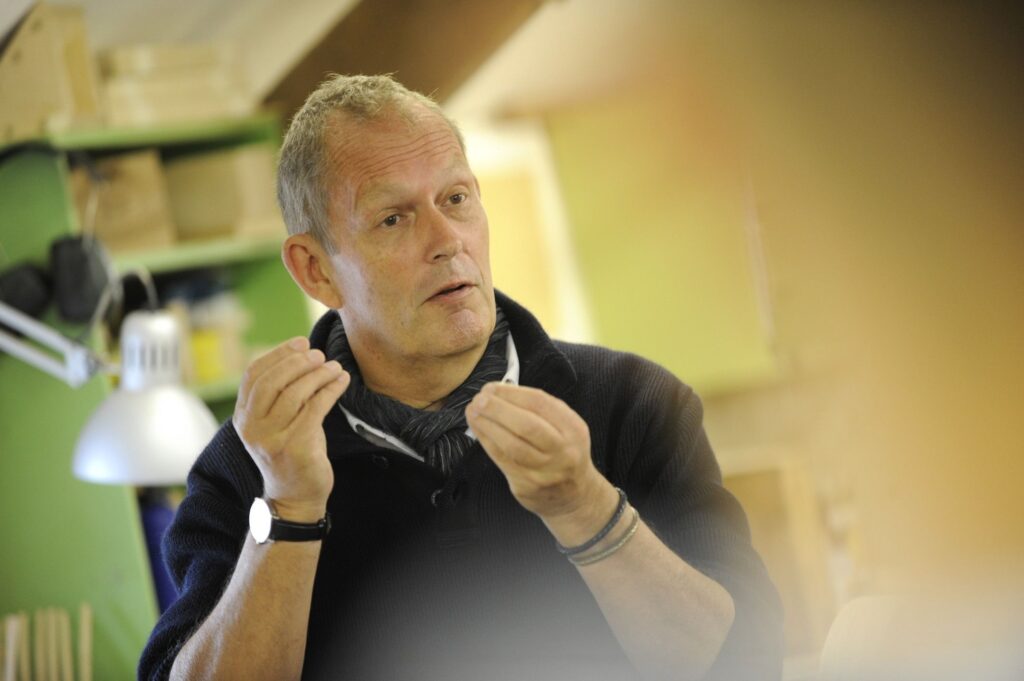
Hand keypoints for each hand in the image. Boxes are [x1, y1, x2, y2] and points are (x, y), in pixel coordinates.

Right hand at [233, 337, 349, 520]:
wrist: (295, 497)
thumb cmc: (290, 452)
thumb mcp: (275, 423)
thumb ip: (278, 394)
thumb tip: (302, 352)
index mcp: (243, 417)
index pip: (253, 374)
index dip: (278, 354)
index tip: (301, 342)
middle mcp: (252, 427)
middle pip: (272, 381)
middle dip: (298, 362)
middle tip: (319, 354)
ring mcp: (273, 438)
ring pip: (295, 393)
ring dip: (318, 374)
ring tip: (335, 367)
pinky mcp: (296, 446)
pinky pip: (316, 408)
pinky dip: (331, 389)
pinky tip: (342, 381)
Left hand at [465, 383, 615, 534]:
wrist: (574, 495)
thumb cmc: (563, 453)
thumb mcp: (565, 427)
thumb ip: (539, 409)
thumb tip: (501, 391)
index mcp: (573, 429)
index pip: (540, 404)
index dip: (512, 393)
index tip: (492, 387)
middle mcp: (562, 450)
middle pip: (527, 426)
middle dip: (498, 409)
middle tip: (480, 399)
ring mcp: (545, 471)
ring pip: (512, 446)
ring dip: (488, 425)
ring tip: (473, 412)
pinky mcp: (527, 486)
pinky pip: (502, 460)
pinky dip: (487, 441)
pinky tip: (478, 429)